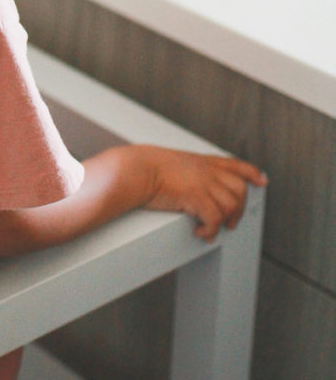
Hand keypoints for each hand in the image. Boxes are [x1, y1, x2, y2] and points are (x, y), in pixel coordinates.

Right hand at [139, 146, 267, 240]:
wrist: (133, 170)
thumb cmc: (143, 168)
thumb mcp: (170, 164)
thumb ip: (183, 172)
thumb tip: (180, 185)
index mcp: (201, 161)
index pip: (234, 164)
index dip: (251, 172)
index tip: (261, 180)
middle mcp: (206, 170)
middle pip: (239, 188)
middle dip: (239, 208)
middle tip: (231, 222)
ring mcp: (202, 182)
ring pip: (231, 204)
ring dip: (225, 221)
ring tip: (211, 229)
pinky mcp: (196, 197)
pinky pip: (215, 218)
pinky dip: (212, 231)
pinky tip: (201, 233)